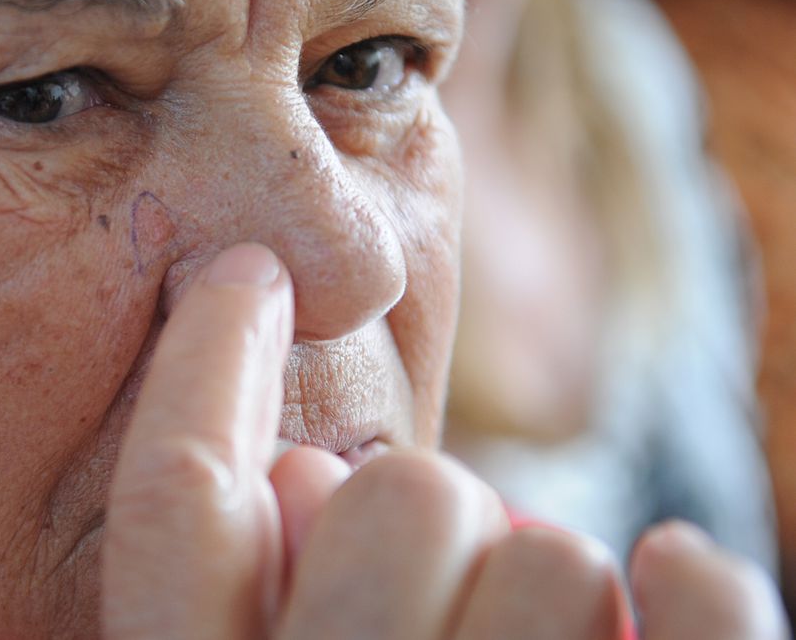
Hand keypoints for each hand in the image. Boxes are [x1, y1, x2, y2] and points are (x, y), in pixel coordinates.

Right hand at [102, 243, 789, 639]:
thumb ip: (249, 608)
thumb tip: (303, 473)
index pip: (177, 507)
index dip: (204, 367)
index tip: (246, 277)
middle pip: (394, 496)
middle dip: (431, 509)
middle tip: (440, 587)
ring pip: (549, 551)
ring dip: (553, 578)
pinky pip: (694, 613)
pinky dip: (706, 586)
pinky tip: (686, 577)